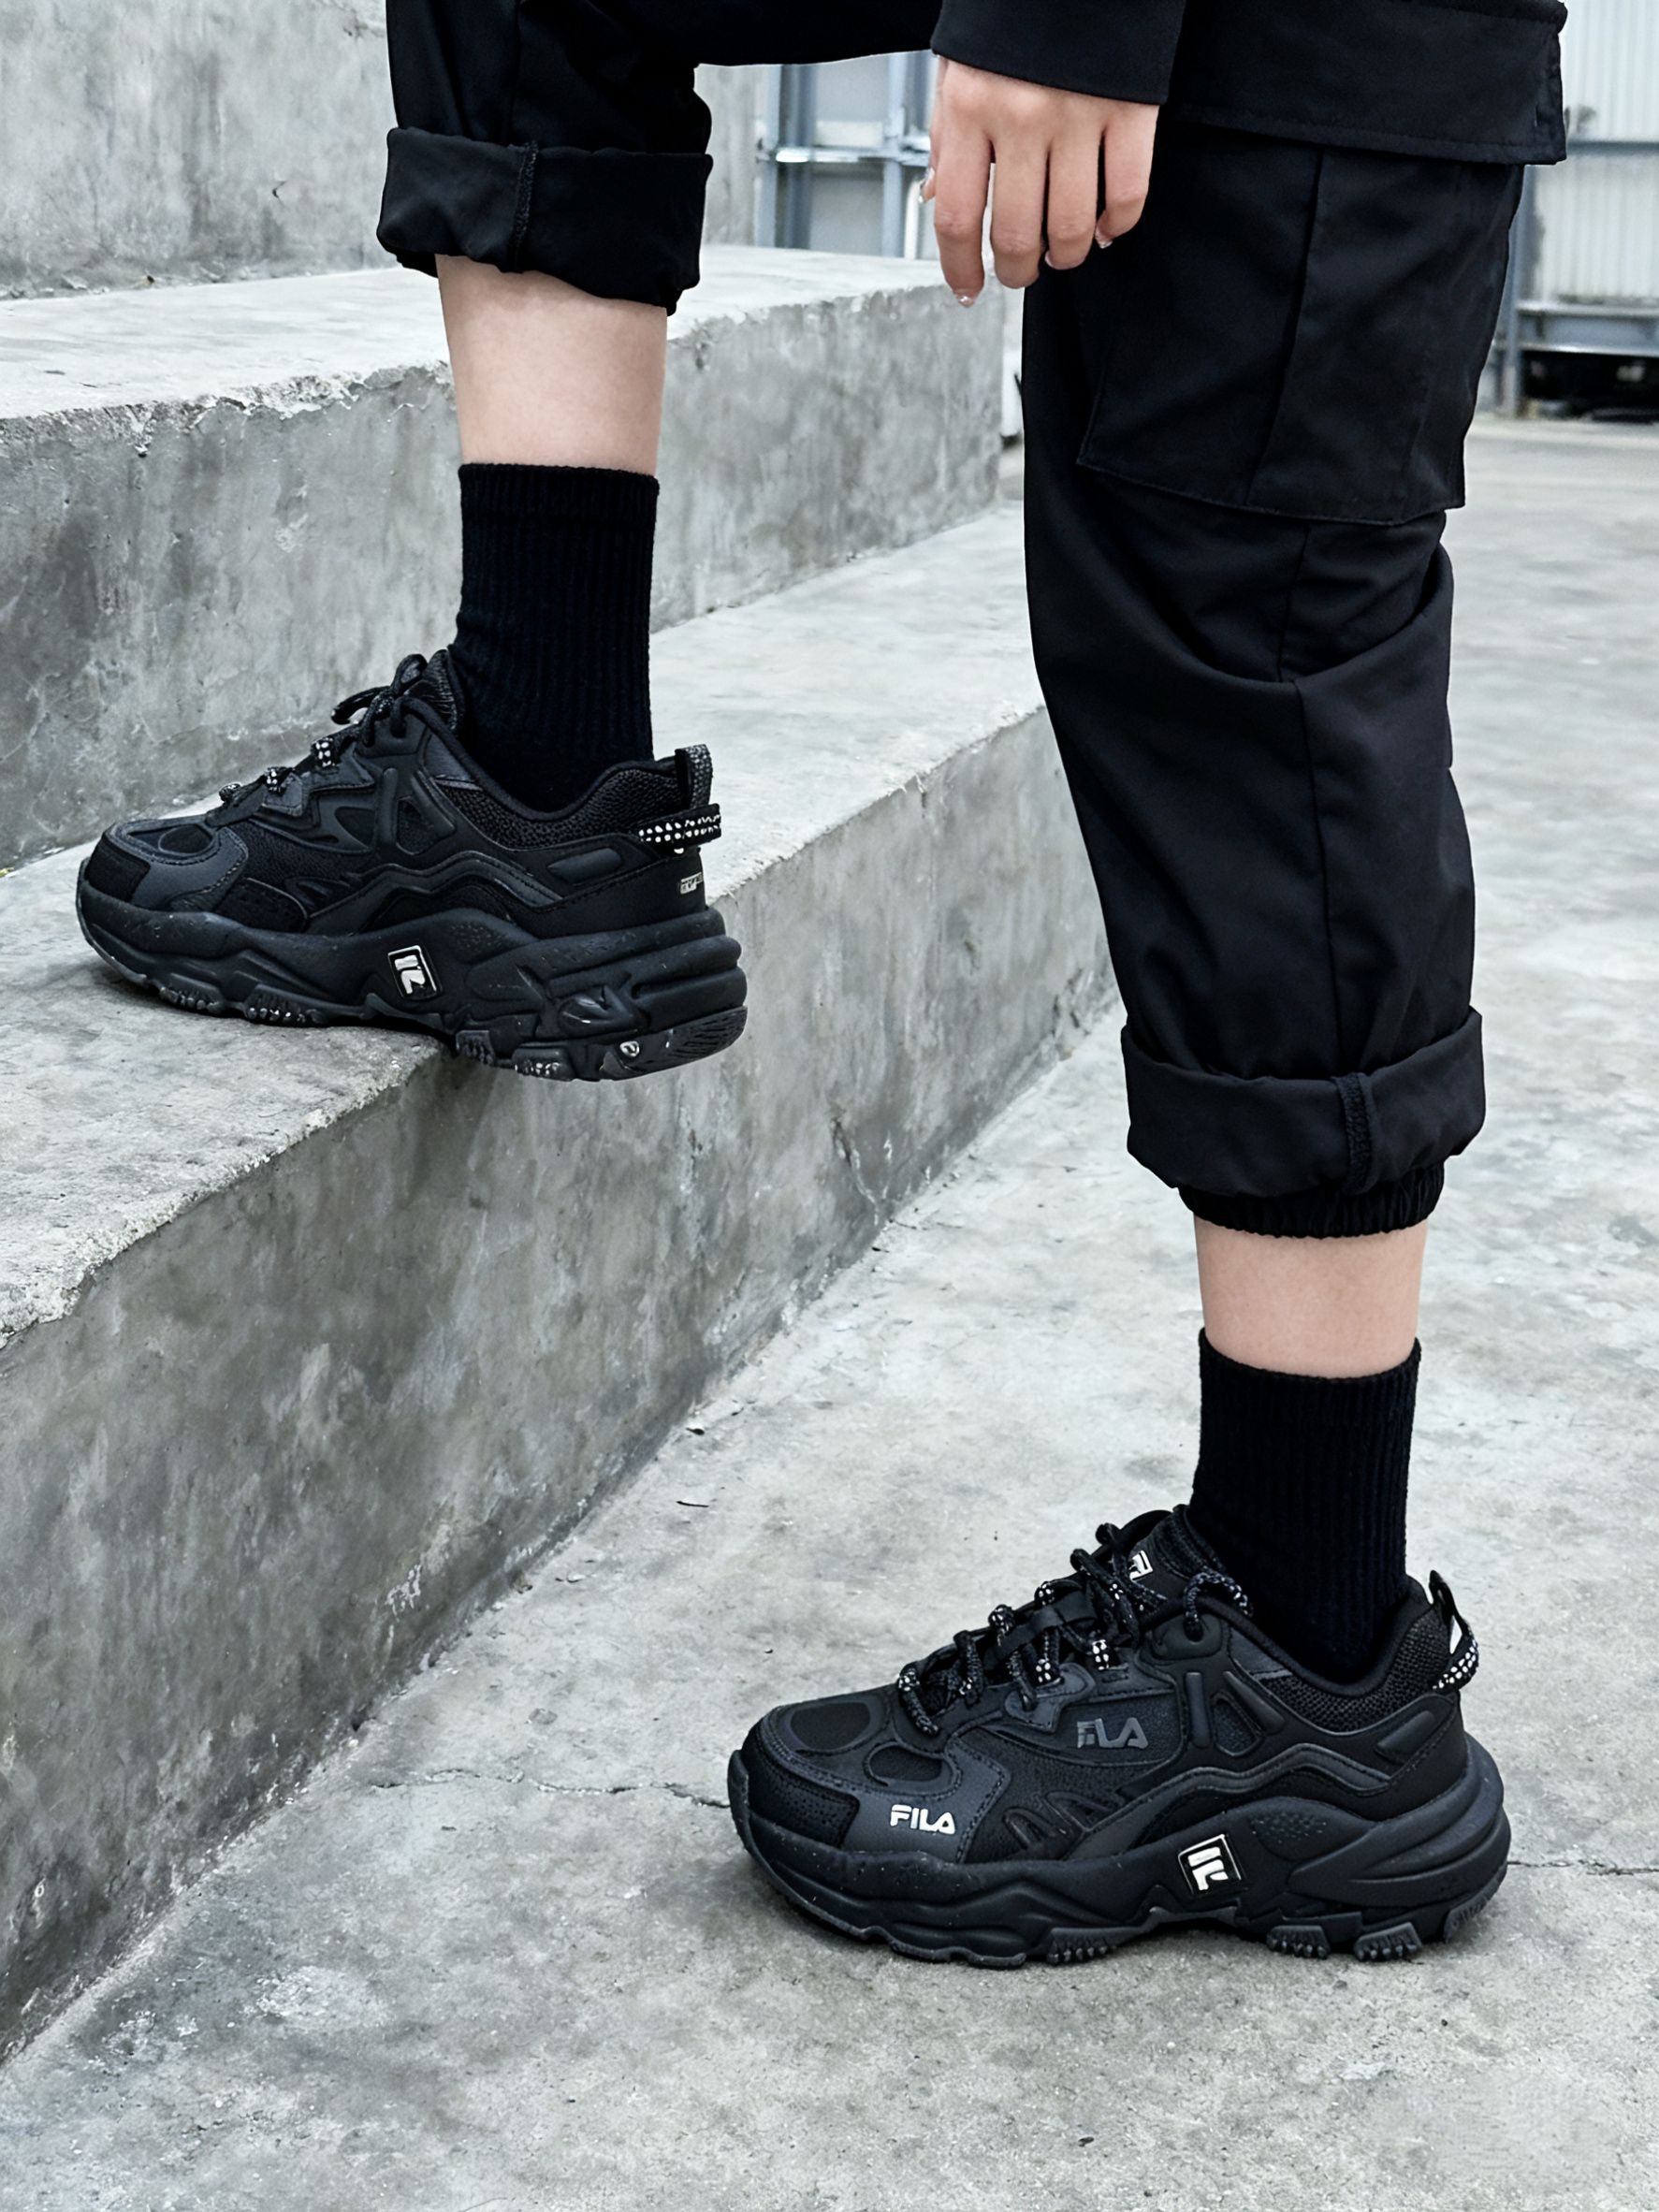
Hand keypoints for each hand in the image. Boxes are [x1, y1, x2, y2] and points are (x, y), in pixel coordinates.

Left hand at [923, 59, 1158, 302]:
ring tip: (1061, 254)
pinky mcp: (1131, 109)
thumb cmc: (1011, 17)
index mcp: (970, 107)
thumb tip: (940, 200)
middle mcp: (1021, 117)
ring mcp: (1080, 115)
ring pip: (1072, 227)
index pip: (957, 217)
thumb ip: (948, 136)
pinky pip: (1127, 195)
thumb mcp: (961, 69)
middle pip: (1016, 233)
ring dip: (1065, 256)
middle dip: (1016, 270)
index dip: (960, 268)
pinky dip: (1117, 225)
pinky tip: (1105, 229)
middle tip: (1019, 272)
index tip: (968, 289)